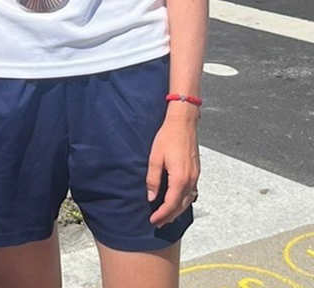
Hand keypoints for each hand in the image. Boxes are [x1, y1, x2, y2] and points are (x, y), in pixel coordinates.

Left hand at [146, 103, 199, 226]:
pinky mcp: (196, 172)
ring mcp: (195, 176)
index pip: (170, 204)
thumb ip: (153, 179)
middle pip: (180, 206)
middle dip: (169, 216)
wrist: (183, 122)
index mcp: (180, 179)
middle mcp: (190, 180)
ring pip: (187, 201)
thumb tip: (150, 197)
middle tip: (158, 223)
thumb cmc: (168, 137)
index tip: (152, 221)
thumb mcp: (155, 157)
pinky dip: (183, 201)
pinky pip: (191, 192)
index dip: (161, 215)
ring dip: (177, 210)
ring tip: (166, 216)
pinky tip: (177, 200)